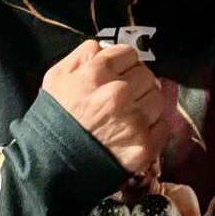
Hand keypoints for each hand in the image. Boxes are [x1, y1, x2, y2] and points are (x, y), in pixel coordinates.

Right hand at [42, 41, 167, 175]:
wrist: (51, 168)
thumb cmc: (52, 121)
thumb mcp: (56, 79)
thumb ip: (80, 56)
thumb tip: (102, 47)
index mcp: (97, 74)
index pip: (129, 54)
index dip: (123, 63)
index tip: (119, 74)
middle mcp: (118, 93)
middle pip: (146, 74)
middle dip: (136, 83)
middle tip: (124, 97)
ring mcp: (133, 120)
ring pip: (158, 98)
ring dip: (146, 105)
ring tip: (129, 116)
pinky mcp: (144, 145)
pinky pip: (163, 125)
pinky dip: (153, 128)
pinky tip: (135, 132)